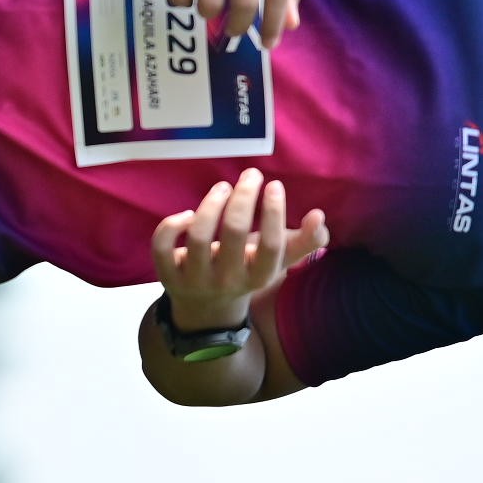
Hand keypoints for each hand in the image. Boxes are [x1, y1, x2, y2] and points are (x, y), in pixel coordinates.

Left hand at [149, 168, 328, 329]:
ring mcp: (195, 279)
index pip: (271, 246)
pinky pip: (162, 248)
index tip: (274, 185)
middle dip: (243, 197)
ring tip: (223, 186)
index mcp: (259, 277)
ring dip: (210, 203)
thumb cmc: (247, 270)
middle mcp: (227, 281)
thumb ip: (305, 242)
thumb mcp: (277, 262)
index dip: (273, 213)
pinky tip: (187, 214)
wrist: (208, 307)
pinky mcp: (167, 275)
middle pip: (233, 233)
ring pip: (197, 237)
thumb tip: (319, 216)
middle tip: (251, 175)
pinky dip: (170, 225)